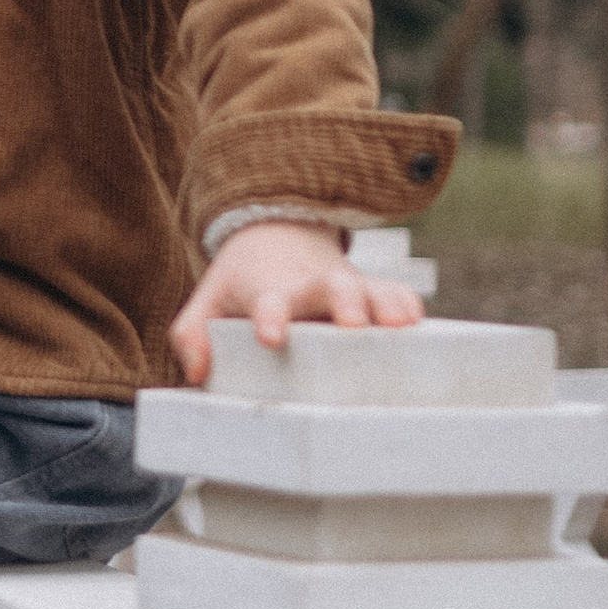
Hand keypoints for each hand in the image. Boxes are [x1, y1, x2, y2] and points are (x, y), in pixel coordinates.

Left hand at [167, 220, 422, 386]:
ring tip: (401, 324)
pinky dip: (406, 303)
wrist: (276, 237)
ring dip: (385, 305)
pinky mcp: (369, 289)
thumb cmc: (241, 284)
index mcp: (270, 291)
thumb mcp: (207, 301)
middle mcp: (311, 287)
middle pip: (332, 289)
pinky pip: (394, 292)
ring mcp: (345, 286)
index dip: (271, 317)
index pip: (269, 301)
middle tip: (354, 325)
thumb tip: (199, 371)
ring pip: (370, 289)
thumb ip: (191, 333)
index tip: (271, 336)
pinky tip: (417, 322)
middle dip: (345, 304)